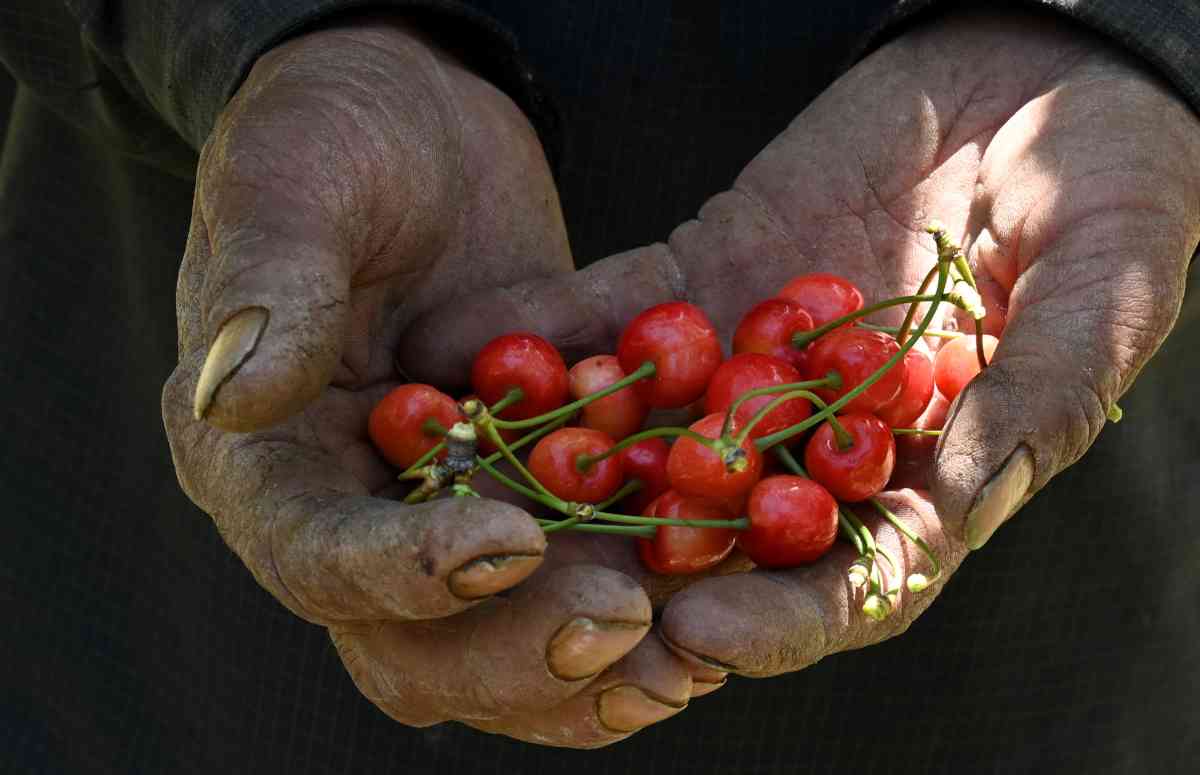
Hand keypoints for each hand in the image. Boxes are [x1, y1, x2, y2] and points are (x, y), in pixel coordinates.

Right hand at [161, 17, 703, 746]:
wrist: (421, 129)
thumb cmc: (335, 136)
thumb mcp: (293, 181)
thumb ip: (267, 285)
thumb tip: (232, 399)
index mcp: (261, 457)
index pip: (312, 554)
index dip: (401, 572)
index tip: (505, 547)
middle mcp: (345, 513)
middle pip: (408, 644)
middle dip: (512, 650)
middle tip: (620, 625)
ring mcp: (438, 516)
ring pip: (496, 646)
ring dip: (586, 672)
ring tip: (682, 665)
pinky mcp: (520, 499)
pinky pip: (567, 593)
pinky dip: (631, 624)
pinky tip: (708, 630)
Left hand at [411, 8, 1199, 675]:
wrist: (1038, 68)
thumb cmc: (1111, 183)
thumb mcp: (1106, 286)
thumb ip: (1041, 393)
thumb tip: (958, 497)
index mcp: (931, 469)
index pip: (853, 577)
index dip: (784, 620)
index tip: (704, 640)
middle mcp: (829, 435)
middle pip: (729, 531)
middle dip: (644, 566)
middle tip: (562, 591)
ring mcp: (760, 358)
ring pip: (658, 431)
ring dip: (573, 461)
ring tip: (488, 487)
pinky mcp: (713, 276)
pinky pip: (627, 312)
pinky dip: (560, 332)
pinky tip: (485, 347)